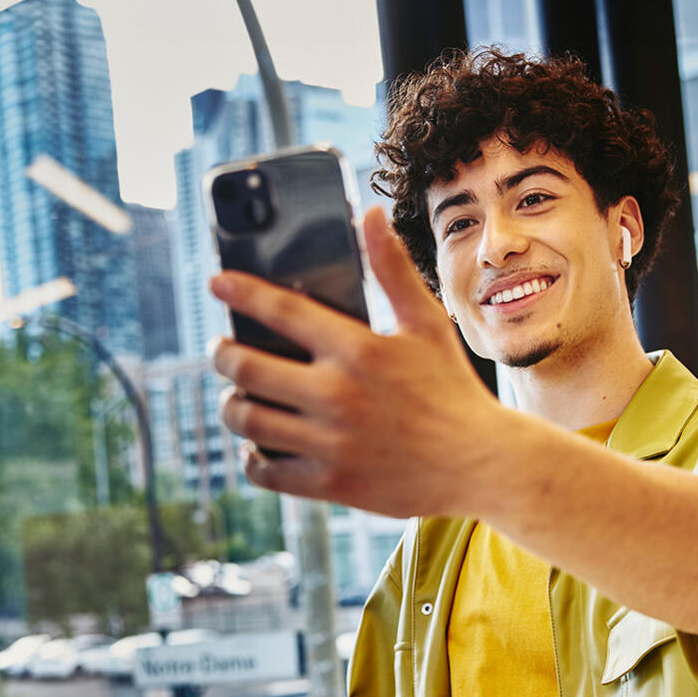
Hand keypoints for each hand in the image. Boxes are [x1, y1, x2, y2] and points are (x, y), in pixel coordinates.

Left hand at [210, 206, 507, 516]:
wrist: (481, 464)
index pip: (281, 310)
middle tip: (224, 349)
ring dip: (231, 403)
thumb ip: (393, 270)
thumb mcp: (428, 324)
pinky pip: (265, 472)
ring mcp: (331, 442)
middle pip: (245, 367)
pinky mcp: (331, 482)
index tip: (217, 283)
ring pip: (247, 418)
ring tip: (238, 395)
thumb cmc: (453, 390)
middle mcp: (338, 395)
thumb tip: (370, 214)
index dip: (240, 292)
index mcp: (359, 349)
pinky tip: (257, 445)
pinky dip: (251, 457)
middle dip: (223, 353)